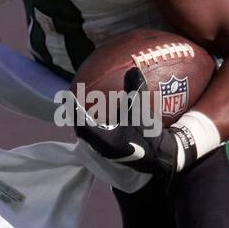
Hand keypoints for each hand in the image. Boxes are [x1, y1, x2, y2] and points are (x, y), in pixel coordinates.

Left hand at [74, 68, 189, 176]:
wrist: (161, 157)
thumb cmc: (150, 137)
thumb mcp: (143, 113)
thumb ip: (137, 91)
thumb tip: (133, 70)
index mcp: (105, 139)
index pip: (81, 122)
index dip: (73, 109)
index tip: (67, 97)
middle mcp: (101, 146)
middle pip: (81, 129)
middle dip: (75, 115)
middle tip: (71, 101)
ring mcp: (106, 150)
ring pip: (89, 134)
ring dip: (84, 121)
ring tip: (81, 108)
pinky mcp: (112, 151)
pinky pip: (97, 136)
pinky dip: (95, 125)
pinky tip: (100, 116)